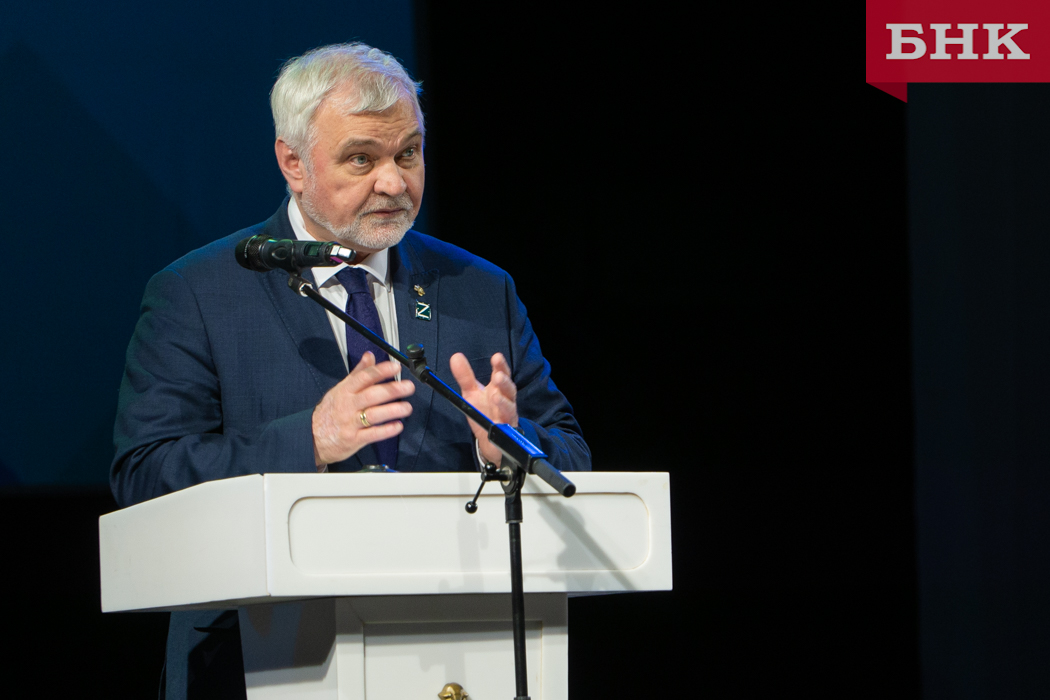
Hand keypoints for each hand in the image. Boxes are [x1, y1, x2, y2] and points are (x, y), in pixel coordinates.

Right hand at [312, 352, 414, 467]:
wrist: (311, 437)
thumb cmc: (329, 412)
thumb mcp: (340, 389)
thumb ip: (358, 373)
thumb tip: (369, 356)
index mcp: (345, 390)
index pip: (364, 377)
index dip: (381, 370)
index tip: (396, 367)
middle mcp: (348, 405)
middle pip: (372, 395)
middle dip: (392, 389)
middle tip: (408, 387)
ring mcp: (351, 423)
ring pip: (374, 414)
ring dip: (393, 410)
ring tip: (407, 407)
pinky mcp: (354, 439)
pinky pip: (372, 434)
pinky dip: (386, 430)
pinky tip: (398, 426)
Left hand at [450, 352, 517, 464]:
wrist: (490, 439)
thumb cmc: (484, 411)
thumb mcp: (471, 393)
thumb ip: (465, 376)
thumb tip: (455, 356)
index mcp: (498, 389)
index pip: (502, 374)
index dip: (500, 366)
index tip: (496, 357)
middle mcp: (505, 400)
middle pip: (509, 390)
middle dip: (504, 382)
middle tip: (497, 376)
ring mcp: (507, 416)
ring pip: (509, 408)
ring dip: (503, 402)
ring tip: (495, 397)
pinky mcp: (506, 432)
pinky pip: (506, 427)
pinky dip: (503, 425)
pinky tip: (498, 422)